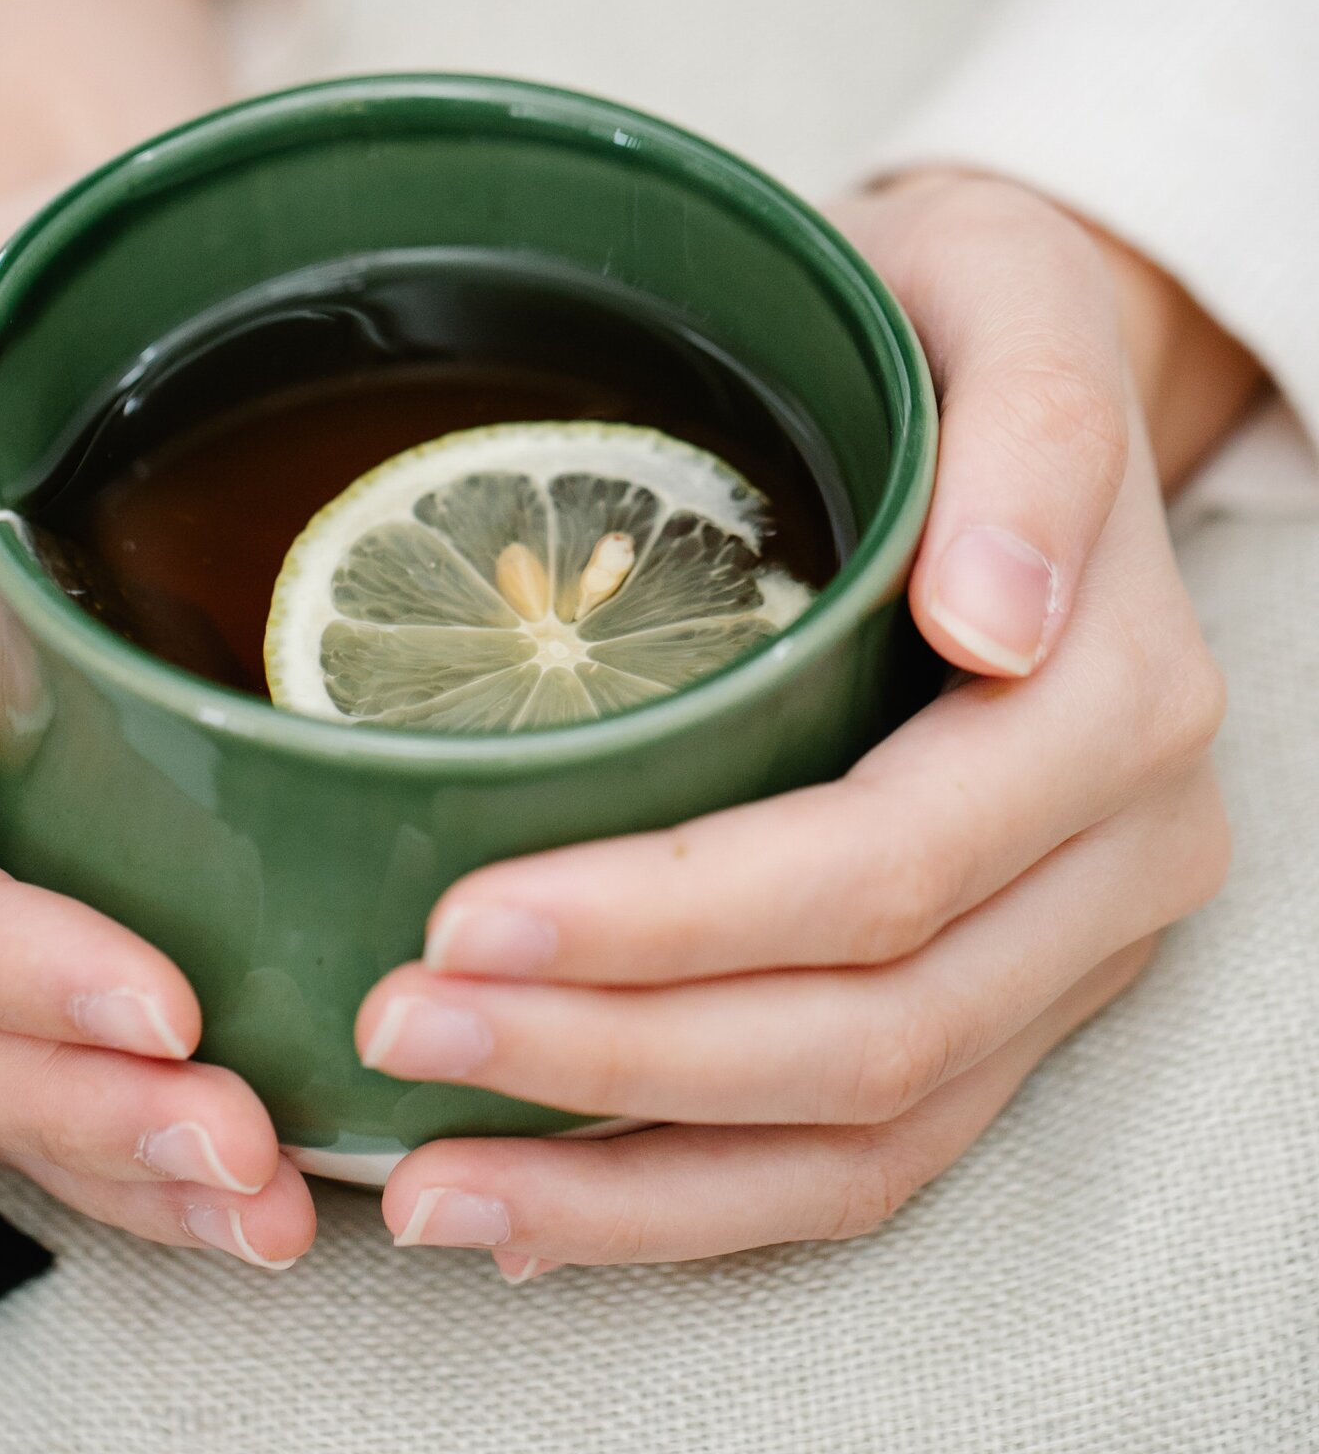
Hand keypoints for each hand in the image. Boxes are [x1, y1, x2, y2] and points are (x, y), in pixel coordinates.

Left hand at [356, 174, 1253, 1279]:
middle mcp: (1112, 859)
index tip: (468, 915)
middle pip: (866, 1026)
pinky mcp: (999, 1007)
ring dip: (633, 1179)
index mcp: (1112, 703)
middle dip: (614, 1054)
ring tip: (432, 1184)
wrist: (1014, 409)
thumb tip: (1003, 619)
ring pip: (861, 1136)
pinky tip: (536, 1210)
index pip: (886, 861)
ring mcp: (1059, 955)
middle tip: (400, 1028)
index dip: (679, 917)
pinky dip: (693, 1202)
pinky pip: (862, 1158)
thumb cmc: (960, 343)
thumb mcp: (999, 303)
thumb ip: (1033, 435)